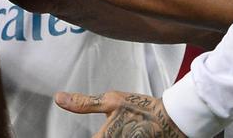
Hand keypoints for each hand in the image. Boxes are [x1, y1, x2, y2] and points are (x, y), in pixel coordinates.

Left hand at [55, 91, 185, 137]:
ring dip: (110, 136)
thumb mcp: (112, 101)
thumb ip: (84, 103)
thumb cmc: (142, 109)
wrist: (173, 119)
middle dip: (98, 137)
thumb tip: (59, 99)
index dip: (88, 136)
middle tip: (106, 130)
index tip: (91, 132)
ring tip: (118, 130)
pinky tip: (124, 133)